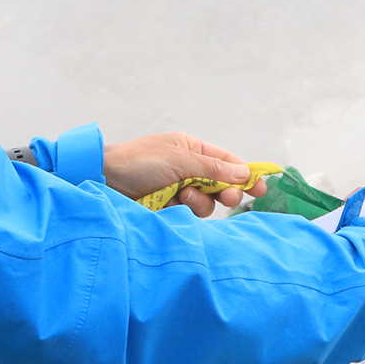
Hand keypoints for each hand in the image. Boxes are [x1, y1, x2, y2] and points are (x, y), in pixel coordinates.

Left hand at [103, 132, 269, 218]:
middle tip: (228, 197)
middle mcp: (187, 169)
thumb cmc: (138, 161)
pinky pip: (188, 214)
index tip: (261, 189)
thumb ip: (213, 169)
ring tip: (182, 196)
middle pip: (221, 185)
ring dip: (199, 201)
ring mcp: (177, 190)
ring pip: (206, 203)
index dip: (245, 174)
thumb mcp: (180, 160)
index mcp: (191, 149)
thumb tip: (245, 173)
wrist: (103, 179)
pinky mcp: (167, 209)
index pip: (226, 162)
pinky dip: (184, 211)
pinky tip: (171, 205)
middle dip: (226, 192)